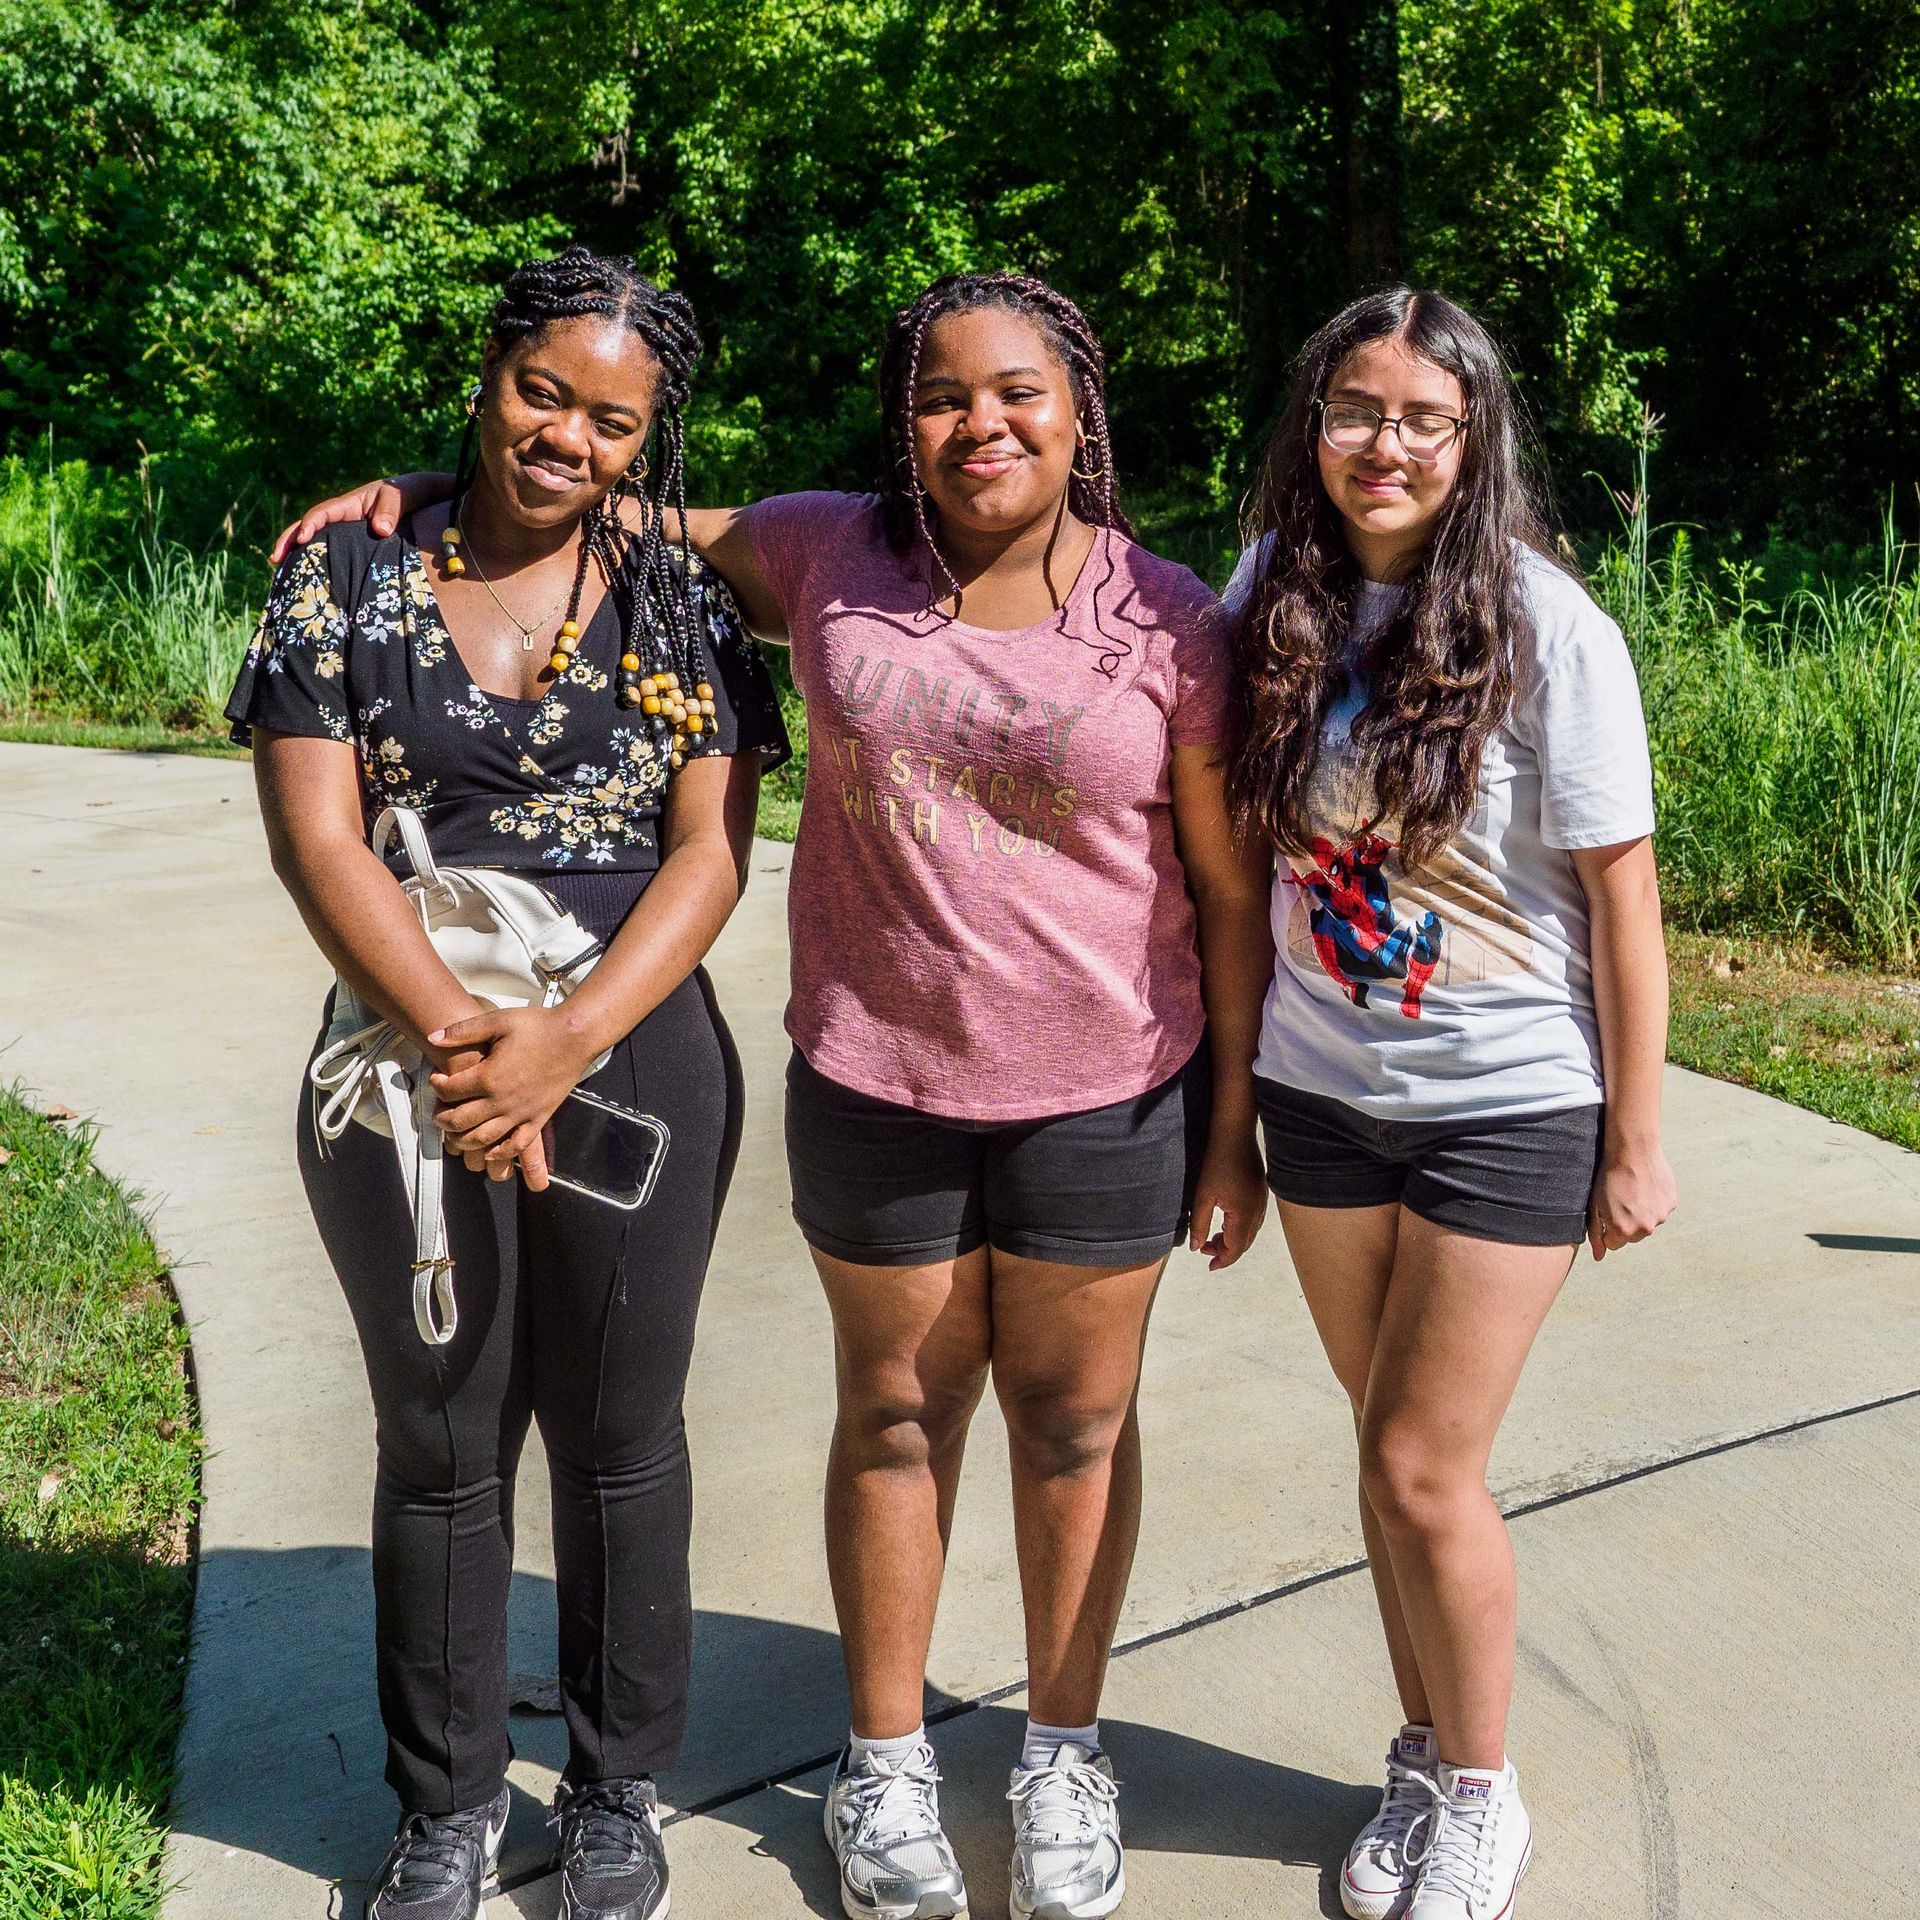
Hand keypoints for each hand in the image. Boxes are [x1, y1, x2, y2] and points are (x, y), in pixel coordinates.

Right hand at [270, 471, 451, 564]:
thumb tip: (380, 529)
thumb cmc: (408, 493)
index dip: (310, 524)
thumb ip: (390, 509)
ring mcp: (348, 532)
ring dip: (300, 555)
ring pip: (319, 542)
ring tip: (284, 574)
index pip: (322, 513)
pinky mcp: (356, 545)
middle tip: (275, 559)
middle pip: (310, 527)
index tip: (302, 538)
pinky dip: (321, 563)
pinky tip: (314, 581)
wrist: (421, 497)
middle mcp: (343, 518)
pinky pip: (334, 553)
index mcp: (349, 504)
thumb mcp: (401, 495)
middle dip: (290, 541)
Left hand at [426, 1006, 598, 1188]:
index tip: (438, 1079)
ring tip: (456, 1134)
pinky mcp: (539, 1118)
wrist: (576, 1036)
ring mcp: (521, 1112)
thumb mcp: (497, 1020)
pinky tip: (491, 1151)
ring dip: (463, 1140)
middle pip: (460, 1121)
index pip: (449, 1091)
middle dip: (443, 1119)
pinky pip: (516, 1144)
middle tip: (440, 1112)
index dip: (437, 1085)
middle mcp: (502, 1100)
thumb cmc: (540, 1026)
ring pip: (483, 1138)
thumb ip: (462, 1031)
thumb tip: (433, 1037)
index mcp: (489, 1076)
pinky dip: (500, 1152)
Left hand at [1188, 1126, 1268, 1270]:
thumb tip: (1196, 1247)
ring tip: (1212, 1237)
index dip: (1222, 1260)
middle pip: (1244, 1243)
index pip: (1235, 1248)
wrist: (1235, 1134)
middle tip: (1205, 1250)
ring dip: (1233, 1239)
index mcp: (1244, 1215)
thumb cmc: (1217, 1162)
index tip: (1208, 1266)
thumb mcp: (1203, 1195)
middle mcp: (1258, 1212)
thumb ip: (1200, 1224)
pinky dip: (1240, 1228)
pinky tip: (1225, 1221)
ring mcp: (1262, 1202)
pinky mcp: (1261, 1192)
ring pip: (1250, 1232)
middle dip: (1226, 1251)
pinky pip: (1253, 1220)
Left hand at [1587, 1143, 1676, 1260]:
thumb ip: (1596, 1234)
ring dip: (1641, 1213)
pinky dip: (1654, 1202)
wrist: (1632, 1150)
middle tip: (1620, 1200)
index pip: (1614, 1244)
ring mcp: (1661, 1216)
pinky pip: (1660, 1209)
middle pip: (1633, 1236)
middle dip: (1625, 1224)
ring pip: (1648, 1222)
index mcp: (1624, 1231)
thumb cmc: (1608, 1177)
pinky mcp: (1671, 1203)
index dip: (1607, 1228)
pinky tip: (1645, 1186)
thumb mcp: (1595, 1205)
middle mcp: (1645, 1228)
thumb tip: (1599, 1257)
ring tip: (1633, 1191)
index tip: (1607, 1212)